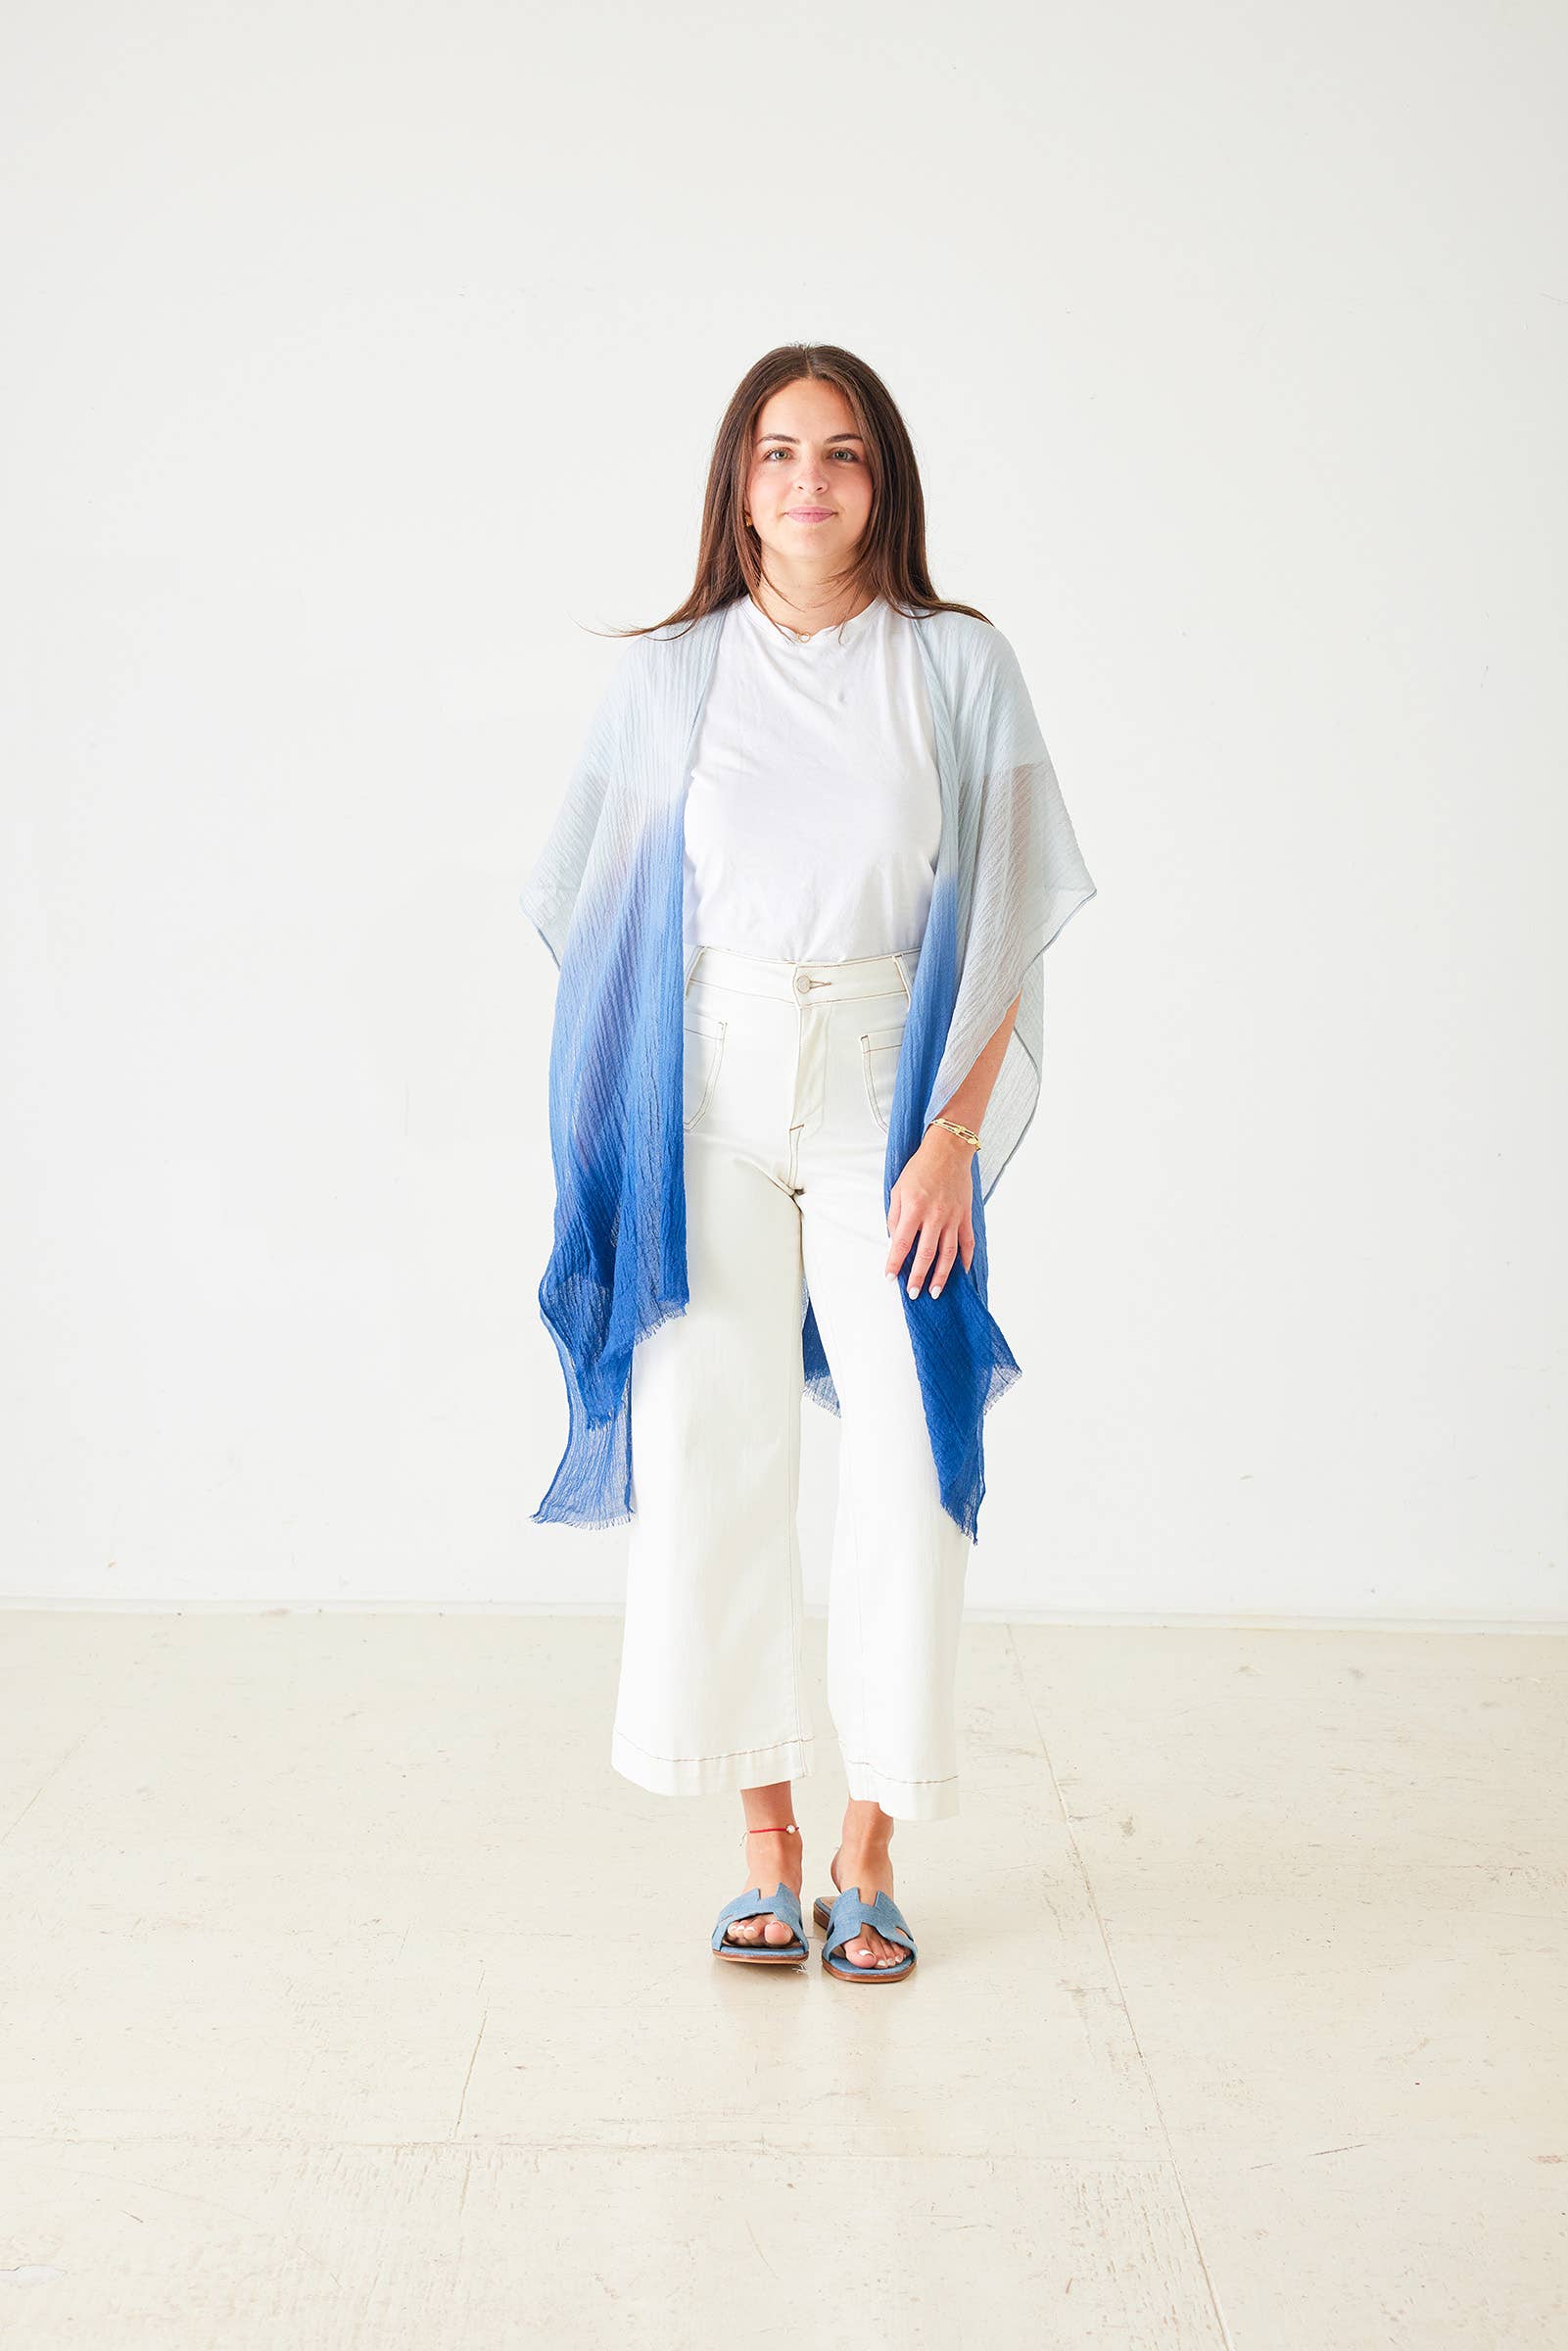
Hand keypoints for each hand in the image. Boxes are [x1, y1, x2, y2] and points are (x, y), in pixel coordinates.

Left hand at [885, 1126, 976, 1298]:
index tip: (890, 1277)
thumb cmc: (920, 1168)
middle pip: (926, 1254)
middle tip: (913, 1294)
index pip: (901, 1243)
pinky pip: (967, 1243)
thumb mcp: (898, 1189)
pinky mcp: (965, 1217)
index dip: (894, 1263)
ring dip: (941, 1276)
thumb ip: (895, 1217)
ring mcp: (953, 1217)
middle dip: (918, 1277)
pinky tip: (960, 1273)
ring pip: (948, 1254)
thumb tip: (894, 1240)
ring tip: (935, 1291)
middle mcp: (934, 1216)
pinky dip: (965, 1260)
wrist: (948, 1151)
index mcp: (914, 1208)